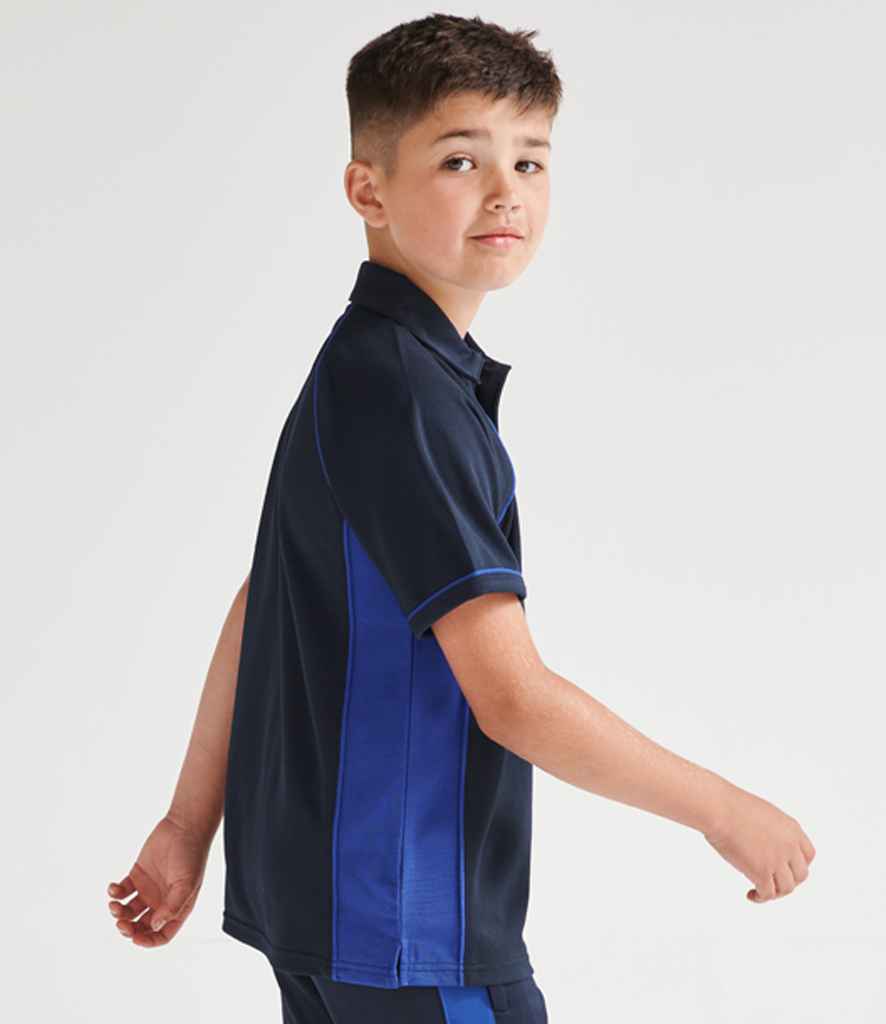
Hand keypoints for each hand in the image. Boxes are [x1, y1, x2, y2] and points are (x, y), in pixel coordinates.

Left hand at [107, 814, 209, 945]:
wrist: (184, 826)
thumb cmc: (192, 854)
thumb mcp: (187, 883)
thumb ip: (173, 906)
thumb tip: (155, 926)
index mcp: (176, 908)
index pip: (161, 934)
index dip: (148, 941)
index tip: (135, 938)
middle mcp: (161, 902)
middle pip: (141, 926)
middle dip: (129, 929)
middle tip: (121, 924)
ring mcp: (148, 889)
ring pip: (129, 911)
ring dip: (119, 913)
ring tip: (115, 904)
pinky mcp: (137, 875)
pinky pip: (122, 891)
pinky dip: (114, 893)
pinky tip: (113, 888)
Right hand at [703, 788, 815, 902]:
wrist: (719, 808)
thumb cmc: (731, 805)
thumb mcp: (763, 813)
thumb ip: (773, 830)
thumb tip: (767, 845)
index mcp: (792, 829)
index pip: (808, 855)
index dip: (798, 865)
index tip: (787, 869)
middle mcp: (789, 846)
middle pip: (801, 875)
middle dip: (788, 881)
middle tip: (773, 882)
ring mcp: (777, 860)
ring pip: (786, 888)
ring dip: (775, 892)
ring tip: (760, 890)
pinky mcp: (761, 872)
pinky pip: (767, 894)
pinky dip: (760, 898)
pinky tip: (750, 894)